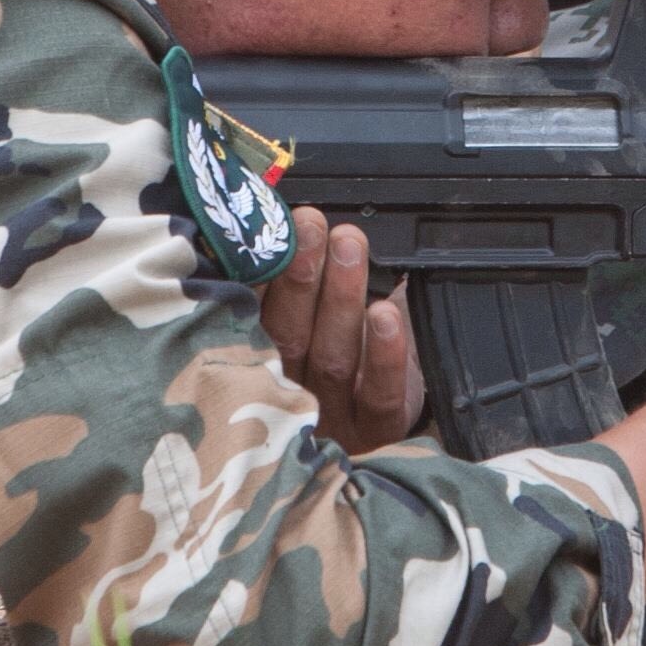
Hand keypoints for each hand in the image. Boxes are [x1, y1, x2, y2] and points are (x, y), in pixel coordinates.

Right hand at [259, 209, 422, 451]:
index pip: (252, 317)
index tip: (269, 228)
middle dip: (300, 275)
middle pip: (289, 336)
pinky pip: (379, 394)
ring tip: (349, 245)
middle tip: (312, 226)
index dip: (258, 274)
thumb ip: (293, 274)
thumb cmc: (349, 346)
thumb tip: (287, 213)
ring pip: (333, 357)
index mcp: (263, 360)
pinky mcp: (376, 431)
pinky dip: (384, 352)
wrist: (392, 412)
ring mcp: (332, 417)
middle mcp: (289, 392)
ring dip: (340, 297)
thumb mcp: (311, 311)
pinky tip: (385, 313)